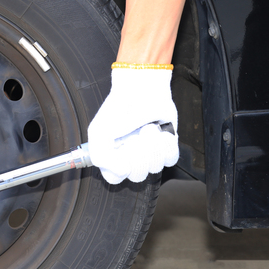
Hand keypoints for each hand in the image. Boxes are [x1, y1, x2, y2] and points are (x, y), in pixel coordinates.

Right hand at [87, 67, 178, 184]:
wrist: (141, 89)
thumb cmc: (118, 108)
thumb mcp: (98, 133)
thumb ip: (101, 157)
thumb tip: (122, 171)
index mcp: (111, 158)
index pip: (114, 179)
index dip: (120, 169)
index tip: (121, 152)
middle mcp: (130, 158)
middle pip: (138, 176)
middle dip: (138, 154)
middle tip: (135, 136)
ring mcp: (149, 154)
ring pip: (155, 167)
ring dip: (152, 145)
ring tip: (147, 128)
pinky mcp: (166, 147)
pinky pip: (171, 159)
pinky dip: (167, 144)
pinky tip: (160, 131)